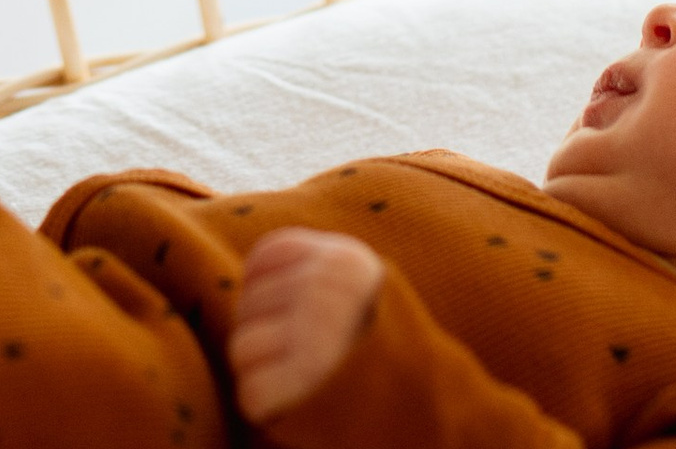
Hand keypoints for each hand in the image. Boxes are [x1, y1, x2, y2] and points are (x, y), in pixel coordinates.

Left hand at [228, 229, 386, 419]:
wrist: (433, 414)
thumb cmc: (390, 357)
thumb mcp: (367, 292)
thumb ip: (316, 272)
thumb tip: (249, 278)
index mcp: (345, 261)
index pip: (264, 260)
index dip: (268, 292)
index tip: (294, 318)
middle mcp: (328, 287)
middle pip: (249, 306)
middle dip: (267, 334)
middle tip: (308, 360)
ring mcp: (314, 331)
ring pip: (242, 348)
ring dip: (263, 373)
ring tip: (303, 383)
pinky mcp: (302, 382)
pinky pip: (251, 393)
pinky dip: (269, 408)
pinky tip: (300, 407)